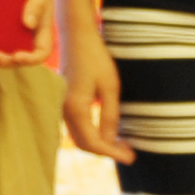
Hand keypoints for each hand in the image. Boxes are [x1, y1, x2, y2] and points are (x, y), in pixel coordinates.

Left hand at [0, 0, 58, 69]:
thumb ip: (37, 3)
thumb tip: (27, 24)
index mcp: (40, 28)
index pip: (40, 52)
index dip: (30, 59)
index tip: (18, 56)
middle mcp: (25, 33)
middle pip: (17, 57)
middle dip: (5, 61)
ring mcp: (9, 29)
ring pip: (2, 52)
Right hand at [62, 19, 133, 161]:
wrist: (76, 37)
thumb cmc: (96, 58)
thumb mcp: (110, 87)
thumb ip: (110, 116)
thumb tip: (111, 142)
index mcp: (76, 108)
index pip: (93, 143)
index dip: (113, 153)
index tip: (132, 158)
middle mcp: (65, 110)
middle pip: (83, 143)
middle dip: (106, 151)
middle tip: (129, 152)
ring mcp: (62, 106)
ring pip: (79, 136)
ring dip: (99, 143)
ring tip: (122, 143)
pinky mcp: (64, 101)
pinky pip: (76, 126)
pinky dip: (91, 133)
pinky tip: (107, 130)